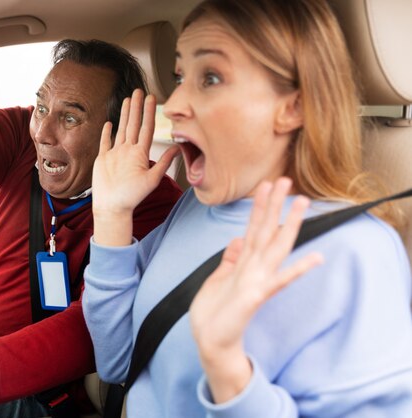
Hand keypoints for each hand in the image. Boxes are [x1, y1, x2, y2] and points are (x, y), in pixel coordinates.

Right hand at [92, 89, 179, 245]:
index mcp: (140, 154)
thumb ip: (164, 162)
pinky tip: (109, 123)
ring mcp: (116, 154)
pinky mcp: (103, 159)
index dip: (149, 112)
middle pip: (134, 124)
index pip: (146, 128)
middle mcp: (129, 151)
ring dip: (124, 114)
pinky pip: (106, 142)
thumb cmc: (132, 197)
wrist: (113, 207)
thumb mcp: (152, 179)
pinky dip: (107, 132)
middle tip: (140, 91)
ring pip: (121, 129)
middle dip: (137, 107)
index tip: (152, 98)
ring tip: (127, 100)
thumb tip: (178, 148)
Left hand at [189, 178, 322, 402]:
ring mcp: (258, 281)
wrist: (211, 342)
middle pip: (267, 230)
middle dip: (275, 205)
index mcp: (243, 263)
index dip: (259, 207)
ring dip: (289, 225)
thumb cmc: (214, 313)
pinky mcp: (256, 297)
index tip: (265, 184)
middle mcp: (254, 268)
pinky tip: (316, 257)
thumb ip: (230, 259)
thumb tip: (237, 239)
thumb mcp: (218, 279)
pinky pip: (279, 280)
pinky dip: (297, 269)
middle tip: (285, 179)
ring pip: (276, 247)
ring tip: (302, 203)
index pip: (254, 228)